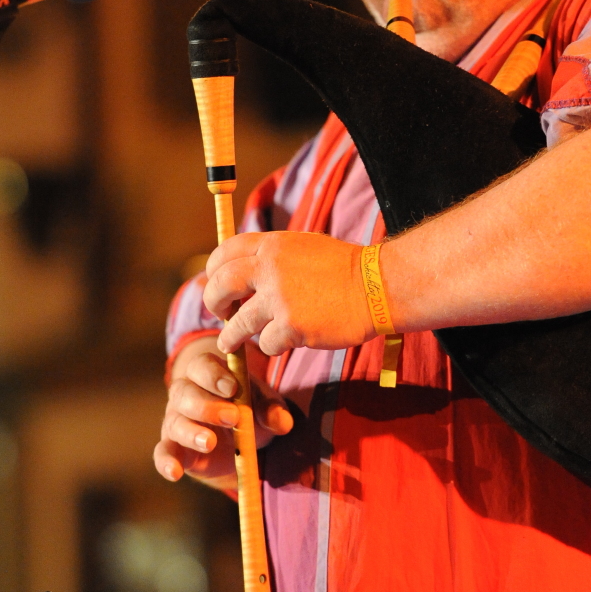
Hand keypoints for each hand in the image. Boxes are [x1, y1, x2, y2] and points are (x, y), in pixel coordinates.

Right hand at [154, 336, 292, 491]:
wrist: (238, 440)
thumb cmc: (251, 411)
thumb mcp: (265, 407)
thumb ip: (273, 411)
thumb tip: (281, 422)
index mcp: (209, 374)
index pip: (202, 366)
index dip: (214, 375)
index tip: (232, 388)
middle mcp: (186, 393)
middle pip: (185, 393)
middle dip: (207, 406)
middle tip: (233, 417)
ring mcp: (176, 420)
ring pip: (175, 422)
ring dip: (191, 432)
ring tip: (210, 443)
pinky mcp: (173, 447)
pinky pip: (162, 452)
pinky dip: (165, 462)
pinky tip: (175, 472)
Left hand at [204, 231, 374, 356]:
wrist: (378, 286)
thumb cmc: (346, 268)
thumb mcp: (305, 246)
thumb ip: (274, 256)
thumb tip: (245, 269)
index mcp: (273, 245)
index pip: (225, 252)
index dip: (214, 270)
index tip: (214, 283)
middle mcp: (270, 268)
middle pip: (220, 285)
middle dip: (212, 302)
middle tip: (218, 312)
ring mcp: (279, 298)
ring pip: (237, 323)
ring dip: (231, 336)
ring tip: (229, 343)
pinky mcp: (292, 326)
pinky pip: (266, 344)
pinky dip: (273, 346)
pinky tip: (285, 342)